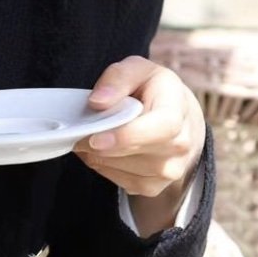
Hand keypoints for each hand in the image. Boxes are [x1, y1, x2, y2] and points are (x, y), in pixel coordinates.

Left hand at [74, 56, 205, 236]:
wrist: (179, 119)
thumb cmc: (154, 90)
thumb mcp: (139, 70)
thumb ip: (118, 78)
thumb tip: (97, 101)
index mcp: (177, 110)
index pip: (161, 128)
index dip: (127, 136)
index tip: (96, 138)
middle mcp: (180, 145)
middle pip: (136, 153)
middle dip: (100, 146)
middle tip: (77, 133)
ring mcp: (170, 170)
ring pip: (124, 169)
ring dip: (98, 155)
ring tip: (88, 136)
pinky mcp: (154, 186)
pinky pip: (121, 182)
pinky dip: (103, 166)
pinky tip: (100, 150)